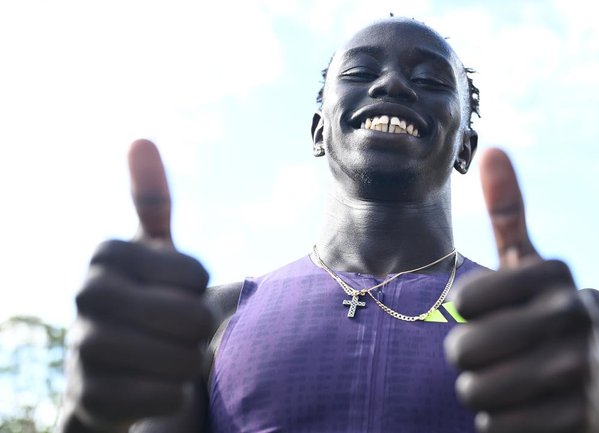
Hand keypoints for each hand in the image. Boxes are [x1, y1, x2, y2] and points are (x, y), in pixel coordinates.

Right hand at [62, 140, 212, 431]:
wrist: (108, 378)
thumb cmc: (142, 305)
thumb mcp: (150, 255)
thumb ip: (151, 202)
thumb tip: (141, 138)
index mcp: (105, 253)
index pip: (197, 275)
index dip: (199, 291)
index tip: (172, 294)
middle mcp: (86, 294)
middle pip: (194, 317)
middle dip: (199, 331)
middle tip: (178, 333)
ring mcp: (83, 347)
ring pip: (183, 359)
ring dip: (189, 364)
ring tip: (168, 359)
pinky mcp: (91, 397)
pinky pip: (166, 395)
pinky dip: (173, 394)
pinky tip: (154, 387)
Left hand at [444, 148, 598, 432]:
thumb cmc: (555, 324)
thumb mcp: (536, 272)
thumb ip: (512, 217)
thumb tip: (492, 149)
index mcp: (557, 275)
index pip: (464, 301)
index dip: (469, 317)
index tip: (498, 317)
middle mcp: (576, 315)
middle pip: (464, 351)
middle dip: (470, 362)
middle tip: (497, 360)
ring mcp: (584, 369)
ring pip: (476, 393)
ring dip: (483, 396)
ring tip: (514, 387)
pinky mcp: (582, 418)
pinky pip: (496, 429)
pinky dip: (501, 426)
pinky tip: (529, 415)